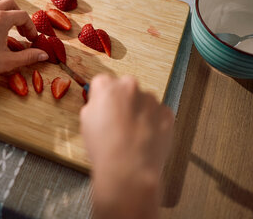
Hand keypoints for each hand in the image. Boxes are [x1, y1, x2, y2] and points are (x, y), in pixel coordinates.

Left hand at [0, 0, 47, 81]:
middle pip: (9, 4)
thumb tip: (44, 54)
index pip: (22, 16)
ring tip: (2, 19)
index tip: (31, 39)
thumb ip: (28, 56)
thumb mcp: (8, 62)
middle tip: (20, 31)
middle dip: (18, 16)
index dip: (30, 27)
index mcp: (1, 19)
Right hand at [80, 74, 173, 218]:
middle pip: (126, 88)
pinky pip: (158, 114)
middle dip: (123, 101)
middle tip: (118, 122)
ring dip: (139, 112)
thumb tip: (101, 104)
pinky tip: (143, 138)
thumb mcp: (85, 121)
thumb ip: (95, 105)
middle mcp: (130, 87)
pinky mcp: (166, 113)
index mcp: (107, 86)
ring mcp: (151, 100)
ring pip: (144, 101)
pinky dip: (153, 122)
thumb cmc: (105, 148)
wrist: (129, 169)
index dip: (102, 97)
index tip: (104, 108)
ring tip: (131, 134)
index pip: (103, 82)